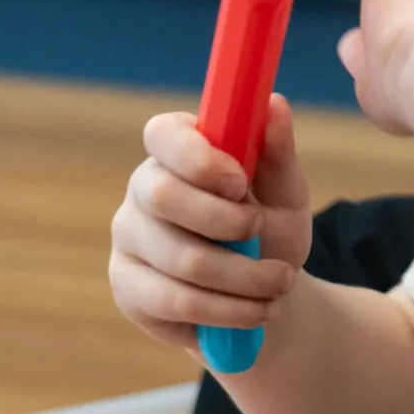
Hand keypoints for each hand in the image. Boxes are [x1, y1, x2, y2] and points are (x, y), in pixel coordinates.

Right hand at [107, 95, 311, 356]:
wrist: (263, 294)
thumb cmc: (270, 229)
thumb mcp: (285, 192)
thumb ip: (277, 152)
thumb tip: (274, 103)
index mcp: (177, 149)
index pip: (162, 134)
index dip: (200, 158)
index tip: (241, 184)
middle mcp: (143, 188)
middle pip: (163, 196)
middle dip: (226, 222)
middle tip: (264, 233)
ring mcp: (129, 238)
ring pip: (181, 258)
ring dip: (244, 277)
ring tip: (280, 282)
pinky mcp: (128, 287)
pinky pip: (175, 300)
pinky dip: (228, 309)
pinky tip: (257, 310)